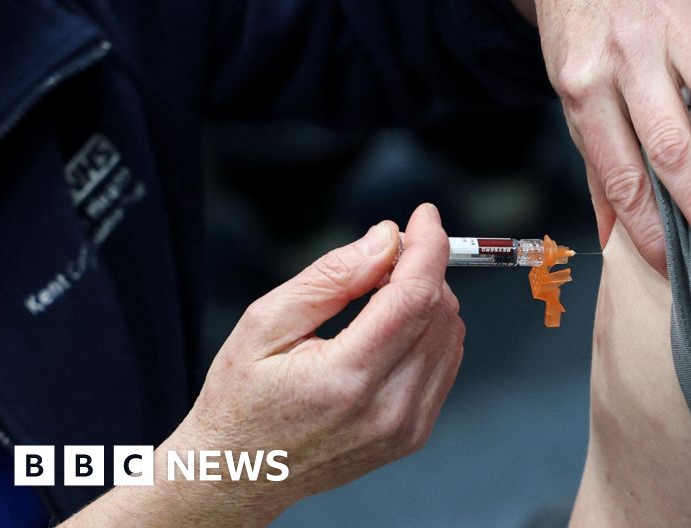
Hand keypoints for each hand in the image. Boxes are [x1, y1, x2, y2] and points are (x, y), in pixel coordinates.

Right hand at [63, 204, 463, 526]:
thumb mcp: (264, 323)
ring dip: (428, 298)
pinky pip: (445, 363)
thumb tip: (386, 240)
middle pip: (440, 312)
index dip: (427, 246)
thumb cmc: (240, 399)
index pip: (414, 297)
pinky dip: (429, 331)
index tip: (424, 215)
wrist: (240, 475)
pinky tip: (392, 326)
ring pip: (451, 335)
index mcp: (345, 378)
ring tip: (379, 294)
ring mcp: (405, 427)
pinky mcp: (413, 435)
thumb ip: (330, 278)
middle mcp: (386, 408)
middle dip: (422, 268)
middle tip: (384, 255)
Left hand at [495, 0, 690, 270]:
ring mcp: (669, 21)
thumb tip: (610, 237)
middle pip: (669, 141)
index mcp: (586, 90)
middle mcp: (627, 57)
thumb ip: (596, 163)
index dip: (648, 225)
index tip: (677, 267)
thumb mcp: (572, 96)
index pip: (620, 173)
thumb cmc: (581, 36)